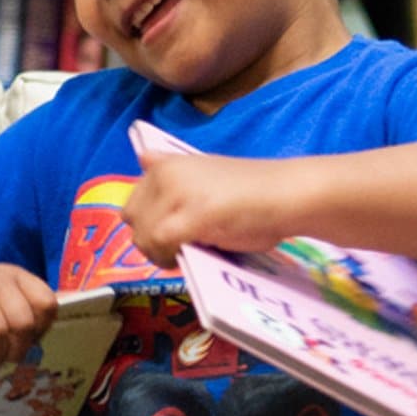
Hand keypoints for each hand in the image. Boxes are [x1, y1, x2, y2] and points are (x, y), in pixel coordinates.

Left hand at [126, 147, 310, 269]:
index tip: (169, 233)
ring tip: (183, 253)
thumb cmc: (251, 189)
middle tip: (176, 247)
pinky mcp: (189, 216)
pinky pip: (160, 243)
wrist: (284, 193)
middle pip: (132, 218)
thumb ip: (173, 172)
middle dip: (149, 237)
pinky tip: (186, 258)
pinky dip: (168, 256)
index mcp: (166, 163)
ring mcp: (176, 194)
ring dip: (158, 251)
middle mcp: (164, 173)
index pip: (133, 201)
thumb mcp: (204, 171)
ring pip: (142, 235)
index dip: (147, 222)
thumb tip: (142, 158)